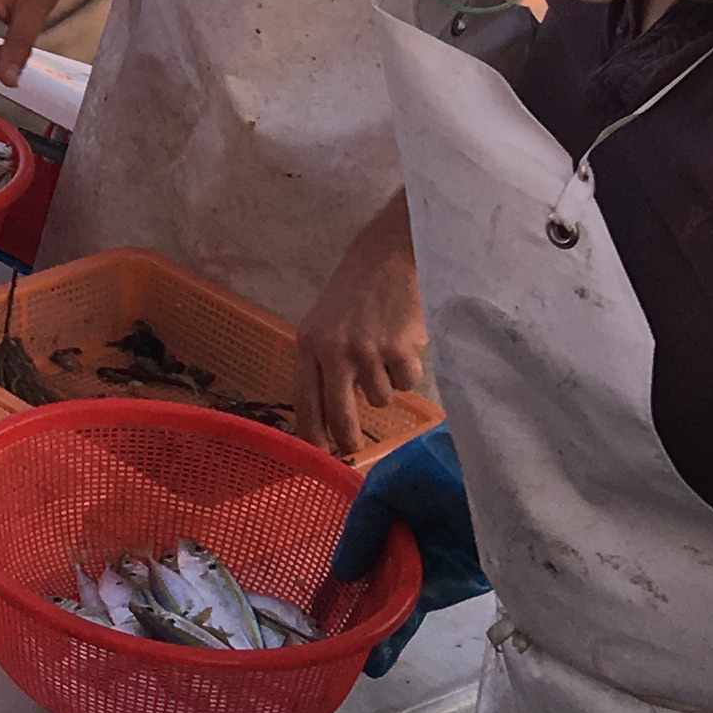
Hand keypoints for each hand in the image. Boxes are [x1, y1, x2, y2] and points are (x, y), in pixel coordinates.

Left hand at [295, 203, 430, 457]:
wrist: (388, 255)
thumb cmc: (355, 292)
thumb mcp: (325, 324)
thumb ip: (322, 364)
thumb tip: (325, 418)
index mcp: (308, 344)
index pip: (304, 402)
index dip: (311, 435)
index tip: (319, 457)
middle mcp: (334, 350)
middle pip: (340, 416)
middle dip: (348, 439)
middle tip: (355, 448)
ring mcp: (367, 350)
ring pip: (380, 400)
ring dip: (385, 385)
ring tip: (384, 352)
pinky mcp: (399, 348)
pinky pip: (406, 383)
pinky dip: (408, 370)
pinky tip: (403, 342)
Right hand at [330, 428, 488, 674]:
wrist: (521, 489)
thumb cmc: (453, 467)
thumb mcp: (396, 481)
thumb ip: (365, 522)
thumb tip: (343, 573)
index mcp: (392, 497)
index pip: (357, 533)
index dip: (339, 562)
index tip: (315, 596)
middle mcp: (407, 528)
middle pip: (372, 570)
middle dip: (351, 602)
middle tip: (326, 636)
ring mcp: (430, 558)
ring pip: (391, 595)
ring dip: (371, 625)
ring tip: (349, 658)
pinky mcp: (454, 584)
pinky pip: (418, 609)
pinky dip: (398, 633)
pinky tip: (376, 659)